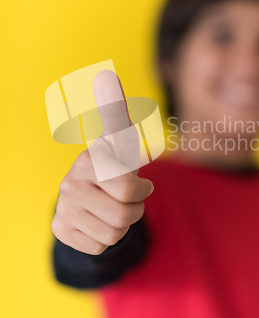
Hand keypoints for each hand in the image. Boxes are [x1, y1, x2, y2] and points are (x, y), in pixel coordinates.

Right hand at [52, 70, 153, 254]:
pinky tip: (96, 223)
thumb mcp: (119, 142)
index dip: (140, 190)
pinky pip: (101, 246)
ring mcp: (62, 208)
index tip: (139, 182)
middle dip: (135, 208)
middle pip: (126, 212)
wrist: (86, 199)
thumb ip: (116, 110)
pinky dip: (106, 239)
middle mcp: (70, 182)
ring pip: (115, 232)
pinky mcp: (60, 231)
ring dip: (122, 225)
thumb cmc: (110, 167)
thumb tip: (105, 72)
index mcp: (89, 159)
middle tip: (127, 199)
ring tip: (112, 209)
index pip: (126, 185)